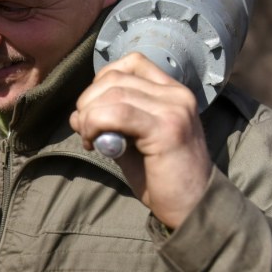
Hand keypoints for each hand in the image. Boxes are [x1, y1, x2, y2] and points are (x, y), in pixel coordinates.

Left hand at [69, 53, 211, 229]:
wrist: (194, 208)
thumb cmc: (162, 178)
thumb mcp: (134, 140)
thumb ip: (111, 120)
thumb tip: (78, 113)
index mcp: (172, 92)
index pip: (131, 63)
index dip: (101, 82)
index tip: (94, 111)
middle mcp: (176, 95)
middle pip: (115, 77)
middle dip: (87, 102)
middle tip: (85, 132)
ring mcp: (173, 109)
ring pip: (112, 93)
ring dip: (89, 116)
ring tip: (90, 140)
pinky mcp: (167, 129)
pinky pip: (117, 114)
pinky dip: (96, 125)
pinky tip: (96, 144)